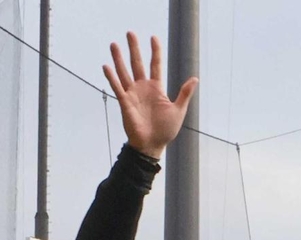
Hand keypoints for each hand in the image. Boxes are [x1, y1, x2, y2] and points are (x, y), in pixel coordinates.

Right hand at [102, 32, 196, 159]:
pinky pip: (117, 87)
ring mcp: (133, 95)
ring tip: (114, 45)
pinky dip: (111, 77)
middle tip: (129, 33)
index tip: (153, 38)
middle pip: (137, 63)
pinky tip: (106, 66)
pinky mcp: (125, 104)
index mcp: (157, 88)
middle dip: (134, 48)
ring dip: (119, 59)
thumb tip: (194, 78)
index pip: (155, 64)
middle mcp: (143, 88)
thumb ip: (184, 93)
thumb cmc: (165, 131)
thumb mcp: (178, 110)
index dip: (155, 51)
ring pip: (124, 72)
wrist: (152, 146)